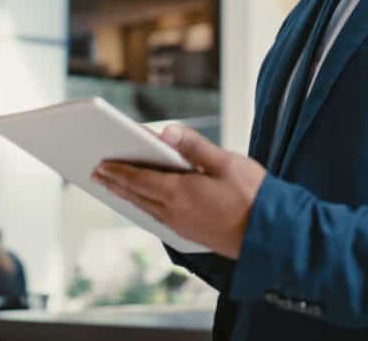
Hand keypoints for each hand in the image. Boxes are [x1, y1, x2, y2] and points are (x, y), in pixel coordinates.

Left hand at [92, 124, 266, 258]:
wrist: (271, 235)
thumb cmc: (254, 195)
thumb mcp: (227, 162)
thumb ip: (195, 146)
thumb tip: (167, 131)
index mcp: (181, 192)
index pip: (140, 178)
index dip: (118, 170)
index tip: (100, 163)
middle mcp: (175, 212)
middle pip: (137, 195)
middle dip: (115, 183)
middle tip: (96, 173)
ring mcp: (182, 226)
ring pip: (145, 208)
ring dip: (126, 197)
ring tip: (113, 187)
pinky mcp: (190, 234)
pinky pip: (157, 218)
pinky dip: (143, 208)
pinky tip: (143, 205)